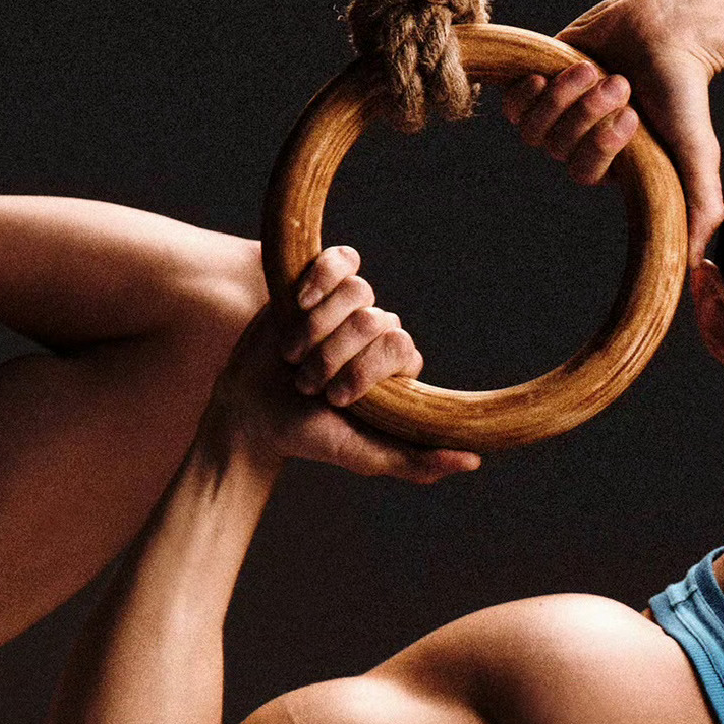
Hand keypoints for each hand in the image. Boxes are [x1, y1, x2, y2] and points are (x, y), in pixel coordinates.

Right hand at [213, 249, 477, 481]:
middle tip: (307, 384)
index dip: (365, 370)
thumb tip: (473, 460)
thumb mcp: (362, 456)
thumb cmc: (307, 437)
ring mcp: (350, 308)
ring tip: (292, 355)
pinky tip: (299, 301)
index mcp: (396, 371)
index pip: (401, 347)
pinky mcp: (321, 283)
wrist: (250, 415)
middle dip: (334, 355)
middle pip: (377, 320)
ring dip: (318, 327)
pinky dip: (321, 278)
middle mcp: (377, 335)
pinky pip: (342, 261)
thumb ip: (415, 462)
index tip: (334, 399)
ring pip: (357, 292)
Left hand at [503, 0, 723, 260]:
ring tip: (593, 68)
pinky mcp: (539, 79)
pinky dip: (525, 91)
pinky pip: (512, 105)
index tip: (632, 118)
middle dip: (584, 114)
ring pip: (533, 126)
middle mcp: (578, 140)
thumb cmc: (685, 88)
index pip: (584, 174)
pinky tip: (546, 74)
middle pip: (556, 148)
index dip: (599, 148)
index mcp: (607, 161)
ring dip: (561, 96)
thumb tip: (697, 259)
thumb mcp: (697, 150)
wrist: (672, 24)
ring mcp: (557, 111)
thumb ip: (700, 203)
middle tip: (618, 83)